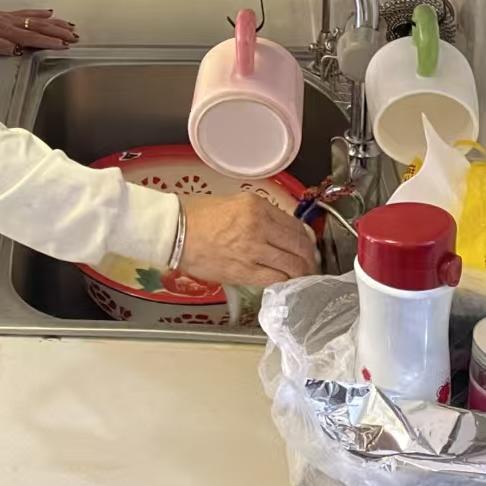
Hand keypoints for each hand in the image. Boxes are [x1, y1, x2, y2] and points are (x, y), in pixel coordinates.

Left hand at [0, 9, 77, 55]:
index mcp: (4, 32)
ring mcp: (8, 17)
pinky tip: (49, 13)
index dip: (48, 41)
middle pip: (38, 26)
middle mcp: (9, 22)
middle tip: (74, 36)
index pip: (31, 37)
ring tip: (69, 26)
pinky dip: (39, 12)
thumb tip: (15, 48)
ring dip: (53, 22)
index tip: (63, 45)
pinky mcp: (4, 15)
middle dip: (58, 31)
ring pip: (35, 19)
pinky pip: (26, 12)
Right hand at [177, 193, 318, 288]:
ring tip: (303, 276)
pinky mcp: (243, 272)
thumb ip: (261, 214)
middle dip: (310, 257)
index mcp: (257, 206)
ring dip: (302, 272)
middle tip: (311, 263)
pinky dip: (285, 282)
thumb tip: (282, 230)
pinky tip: (286, 283)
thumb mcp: (235, 202)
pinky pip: (275, 280)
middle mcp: (259, 227)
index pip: (295, 225)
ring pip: (292, 266)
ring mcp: (252, 251)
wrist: (174, 231)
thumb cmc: (197, 215)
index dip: (307, 238)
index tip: (309, 244)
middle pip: (299, 246)